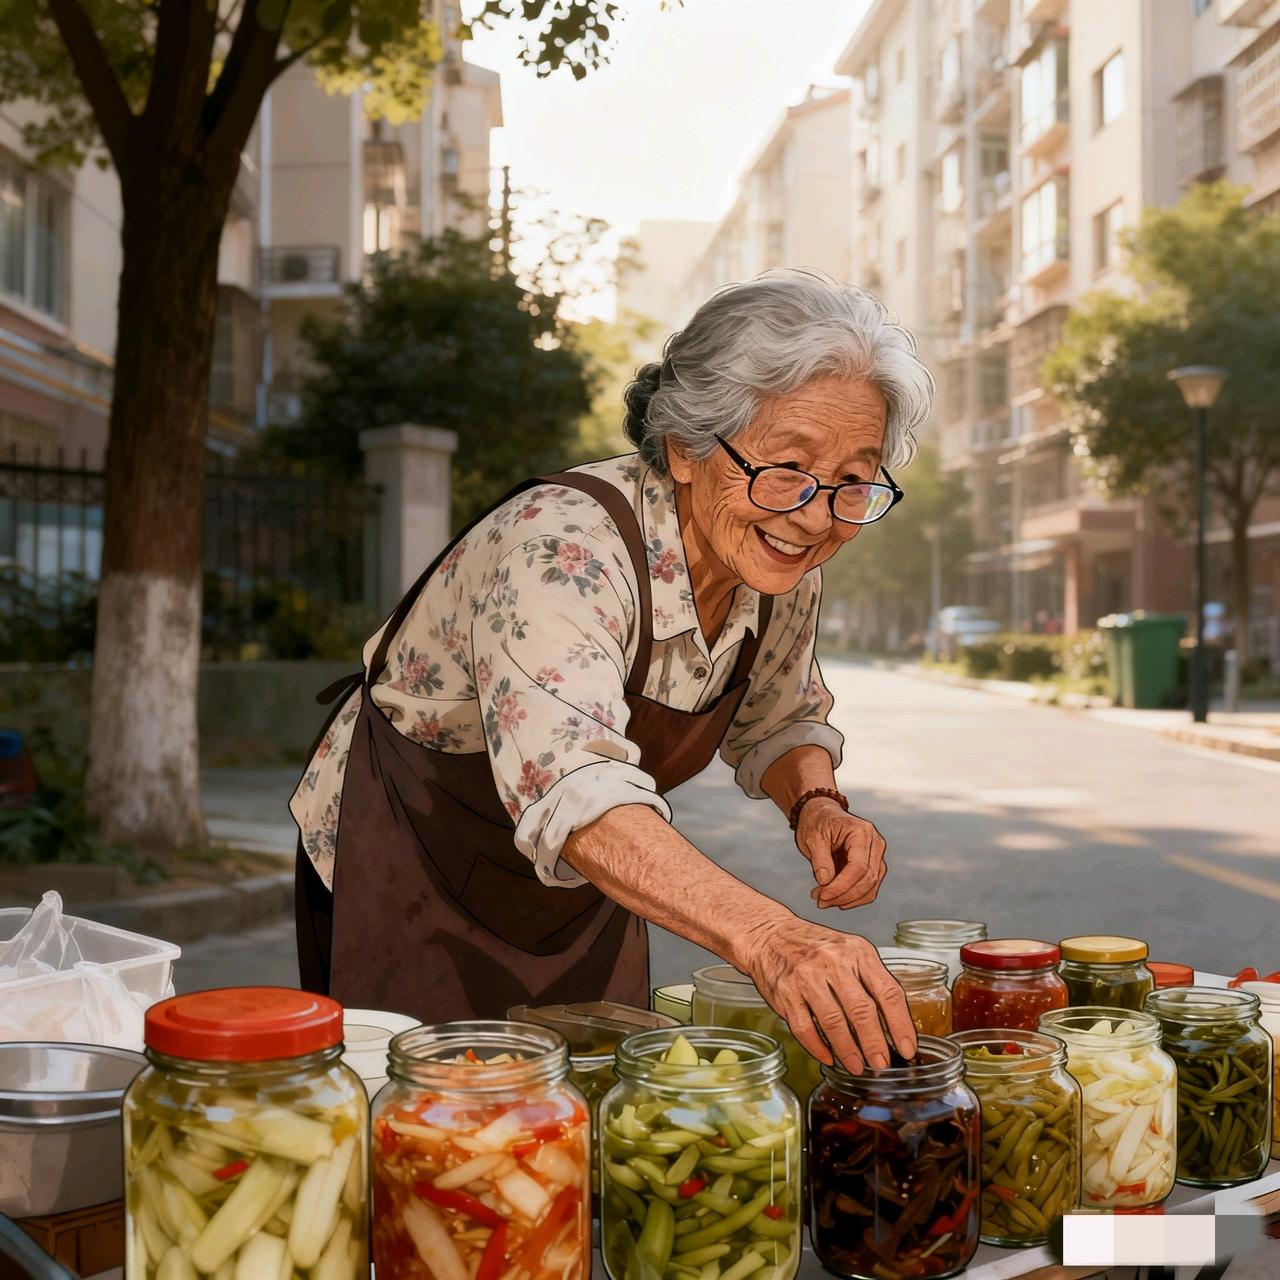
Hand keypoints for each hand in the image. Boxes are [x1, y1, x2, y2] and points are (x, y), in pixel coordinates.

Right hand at [741, 916, 917, 1073]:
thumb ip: (871, 980)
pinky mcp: (785, 993)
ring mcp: (806, 977)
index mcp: (857, 952)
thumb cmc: (815, 947)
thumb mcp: (849, 951)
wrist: (769, 935)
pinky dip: (818, 1047)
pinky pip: (804, 1028)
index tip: (907, 1047)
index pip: (887, 991)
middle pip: (861, 1010)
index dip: (900, 1024)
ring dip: (848, 1050)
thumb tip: (894, 1024)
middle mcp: (832, 962)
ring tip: (857, 1066)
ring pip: (833, 1022)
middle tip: (882, 1063)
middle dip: (875, 1043)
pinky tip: (828, 1056)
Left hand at [796, 800, 886, 908]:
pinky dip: (854, 898)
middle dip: (843, 895)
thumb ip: (820, 860)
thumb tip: (826, 883)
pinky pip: (870, 889)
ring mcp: (877, 855)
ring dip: (848, 899)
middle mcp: (875, 843)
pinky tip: (836, 900)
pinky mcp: (874, 866)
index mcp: (862, 832)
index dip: (841, 886)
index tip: (822, 896)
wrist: (822, 816)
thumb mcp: (813, 838)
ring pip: (871, 887)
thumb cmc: (817, 822)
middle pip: (867, 879)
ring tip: (824, 901)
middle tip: (819, 901)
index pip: (859, 866)